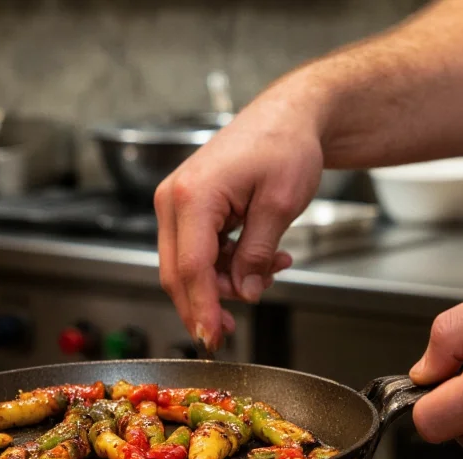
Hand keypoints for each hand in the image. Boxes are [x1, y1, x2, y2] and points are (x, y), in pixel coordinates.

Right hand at [154, 85, 324, 350]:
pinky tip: (261, 258)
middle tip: (235, 327)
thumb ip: (256, 254)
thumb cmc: (285, 145)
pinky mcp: (189, 207)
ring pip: (190, 266)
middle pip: (180, 272)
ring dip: (226, 280)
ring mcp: (178, 203)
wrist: (288, 116)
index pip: (191, 268)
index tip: (212, 339)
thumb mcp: (280, 205)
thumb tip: (243, 292)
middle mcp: (174, 199)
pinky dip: (227, 263)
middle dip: (208, 303)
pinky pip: (200, 250)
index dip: (202, 309)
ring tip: (272, 267)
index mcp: (193, 196)